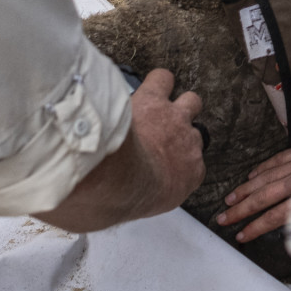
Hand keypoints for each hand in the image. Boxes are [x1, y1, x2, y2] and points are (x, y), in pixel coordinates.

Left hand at [35, 69, 205, 232]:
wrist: (114, 177)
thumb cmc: (117, 200)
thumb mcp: (124, 211)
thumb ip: (123, 202)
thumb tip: (94, 206)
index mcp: (187, 177)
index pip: (194, 167)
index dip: (176, 163)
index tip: (159, 166)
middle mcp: (189, 146)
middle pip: (195, 133)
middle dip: (179, 133)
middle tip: (158, 136)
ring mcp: (175, 119)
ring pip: (191, 101)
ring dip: (175, 103)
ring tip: (157, 106)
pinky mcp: (154, 99)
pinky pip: (163, 79)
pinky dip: (156, 80)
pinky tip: (145, 85)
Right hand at [215, 129, 290, 242]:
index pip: (275, 216)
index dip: (256, 227)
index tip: (242, 234)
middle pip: (263, 197)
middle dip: (241, 209)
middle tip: (224, 217)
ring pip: (265, 177)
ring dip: (246, 189)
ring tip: (231, 198)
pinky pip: (277, 160)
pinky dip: (262, 168)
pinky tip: (252, 175)